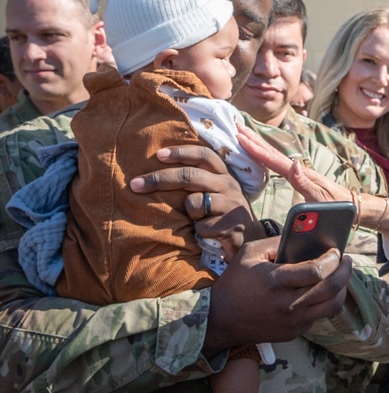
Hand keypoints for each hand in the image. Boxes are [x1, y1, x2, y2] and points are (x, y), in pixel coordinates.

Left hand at [130, 144, 258, 252]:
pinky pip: (201, 227)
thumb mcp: (215, 192)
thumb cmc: (223, 214)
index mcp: (224, 174)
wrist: (249, 240)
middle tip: (134, 184)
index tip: (158, 154)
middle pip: (190, 176)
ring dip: (190, 214)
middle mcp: (230, 185)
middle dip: (159, 179)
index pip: (204, 154)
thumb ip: (198, 179)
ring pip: (193, 203)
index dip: (181, 152)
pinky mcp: (231, 226)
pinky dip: (199, 232)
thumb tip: (161, 165)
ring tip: (199, 221)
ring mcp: (232, 205)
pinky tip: (210, 234)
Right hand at [202, 237, 352, 353]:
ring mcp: (292, 322)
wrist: (218, 319)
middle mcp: (288, 304)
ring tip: (340, 276)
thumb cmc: (234, 282)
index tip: (336, 251)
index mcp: (276, 282)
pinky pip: (318, 316)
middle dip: (345, 272)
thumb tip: (303, 235)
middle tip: (347, 261)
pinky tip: (322, 290)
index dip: (332, 259)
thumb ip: (276, 241)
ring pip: (331, 306)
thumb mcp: (250, 253)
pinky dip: (325, 302)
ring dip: (341, 289)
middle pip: (331, 289)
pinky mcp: (293, 333)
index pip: (317, 271)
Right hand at [237, 124, 350, 202]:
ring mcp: (299, 172)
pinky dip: (266, 155)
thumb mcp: (320, 196)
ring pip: (274, 155)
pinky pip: (278, 163)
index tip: (241, 138)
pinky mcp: (299, 177)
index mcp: (300, 173)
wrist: (352, 206)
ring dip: (258, 144)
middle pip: (272, 152)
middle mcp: (298, 169)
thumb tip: (293, 163)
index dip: (256, 149)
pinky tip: (261, 153)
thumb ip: (305, 182)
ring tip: (244, 133)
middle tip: (237, 126)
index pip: (274, 159)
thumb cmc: (336, 204)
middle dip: (253, 139)